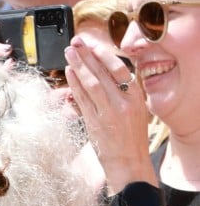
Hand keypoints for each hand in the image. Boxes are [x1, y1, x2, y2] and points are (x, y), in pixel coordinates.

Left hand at [65, 38, 152, 190]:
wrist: (128, 162)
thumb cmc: (130, 136)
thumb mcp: (133, 110)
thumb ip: (121, 92)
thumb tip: (102, 72)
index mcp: (135, 97)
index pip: (120, 69)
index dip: (104, 55)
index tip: (92, 44)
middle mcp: (123, 103)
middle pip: (103, 73)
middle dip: (87, 55)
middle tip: (76, 43)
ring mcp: (108, 113)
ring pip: (91, 83)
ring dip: (78, 66)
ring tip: (69, 53)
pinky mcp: (95, 123)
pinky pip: (82, 99)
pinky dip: (74, 84)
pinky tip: (69, 73)